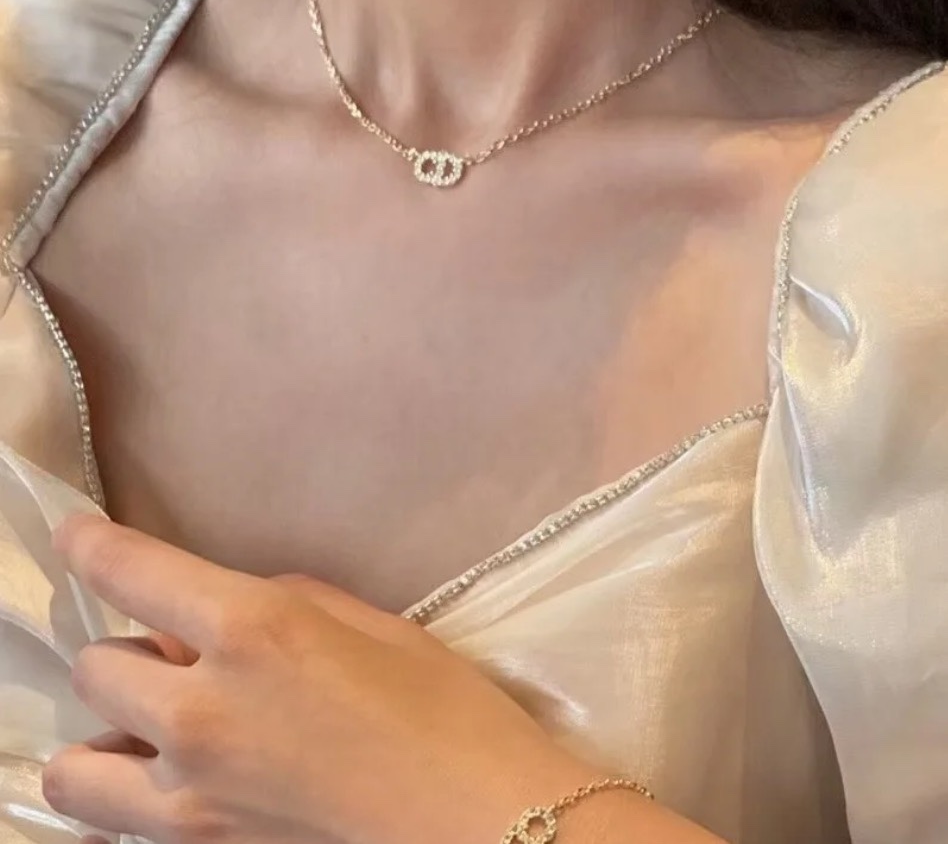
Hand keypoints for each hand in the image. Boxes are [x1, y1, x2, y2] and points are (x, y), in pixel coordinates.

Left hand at [44, 517, 593, 843]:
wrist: (482, 826)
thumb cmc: (446, 709)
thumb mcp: (372, 625)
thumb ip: (286, 603)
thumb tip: (228, 614)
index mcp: (252, 629)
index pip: (129, 571)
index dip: (90, 545)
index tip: (78, 536)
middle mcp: (201, 710)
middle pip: (96, 666)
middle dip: (132, 650)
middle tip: (181, 654)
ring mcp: (191, 796)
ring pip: (75, 769)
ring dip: (108, 735)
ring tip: (156, 729)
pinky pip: (119, 824)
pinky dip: (132, 797)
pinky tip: (183, 782)